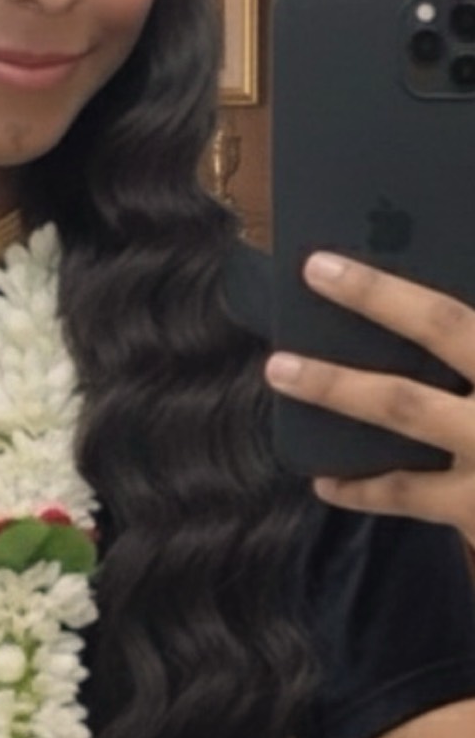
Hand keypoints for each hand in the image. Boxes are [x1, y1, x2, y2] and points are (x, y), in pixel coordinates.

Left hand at [264, 251, 474, 545]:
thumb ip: (469, 353)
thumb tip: (445, 328)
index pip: (466, 311)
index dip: (428, 275)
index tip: (379, 243)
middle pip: (445, 325)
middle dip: (377, 294)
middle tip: (317, 267)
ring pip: (404, 406)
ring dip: (337, 384)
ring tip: (280, 368)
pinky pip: (405, 493)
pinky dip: (362, 487)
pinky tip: (324, 479)